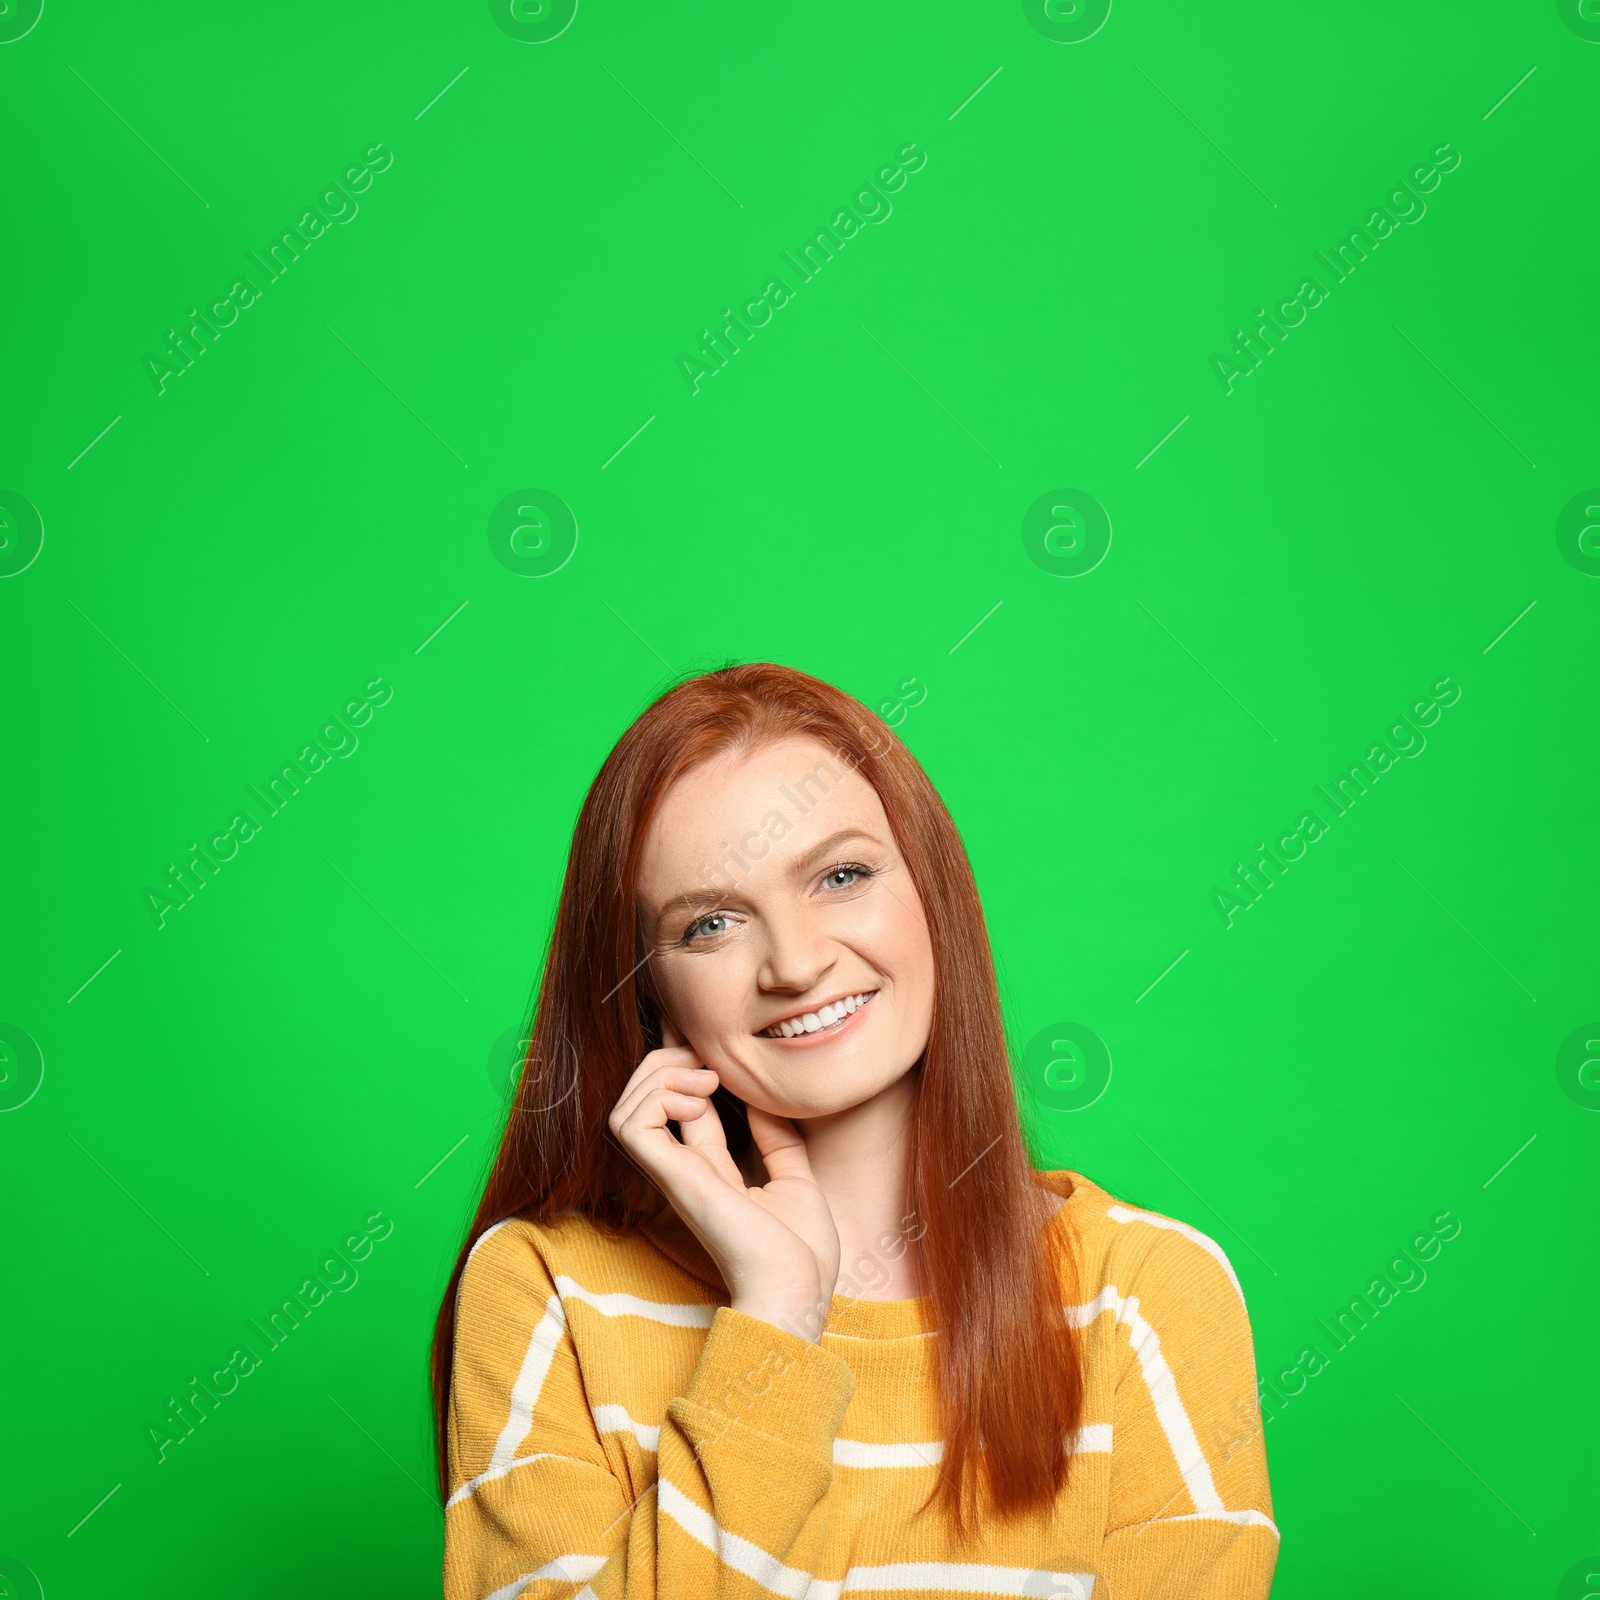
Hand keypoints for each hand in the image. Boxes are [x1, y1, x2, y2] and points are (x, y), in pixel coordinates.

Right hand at [608, 1020, 839, 1340]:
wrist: (799, 1293)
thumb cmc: (801, 1253)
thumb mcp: (795, 1179)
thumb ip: (776, 1138)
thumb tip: (760, 1097)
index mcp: (710, 1169)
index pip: (679, 1104)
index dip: (683, 1064)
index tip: (701, 1034)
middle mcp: (683, 1169)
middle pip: (643, 1098)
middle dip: (666, 1061)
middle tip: (706, 1056)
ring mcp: (674, 1174)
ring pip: (625, 1107)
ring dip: (658, 1075)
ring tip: (704, 1075)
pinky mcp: (673, 1178)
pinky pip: (630, 1125)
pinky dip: (654, 1097)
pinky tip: (695, 1096)